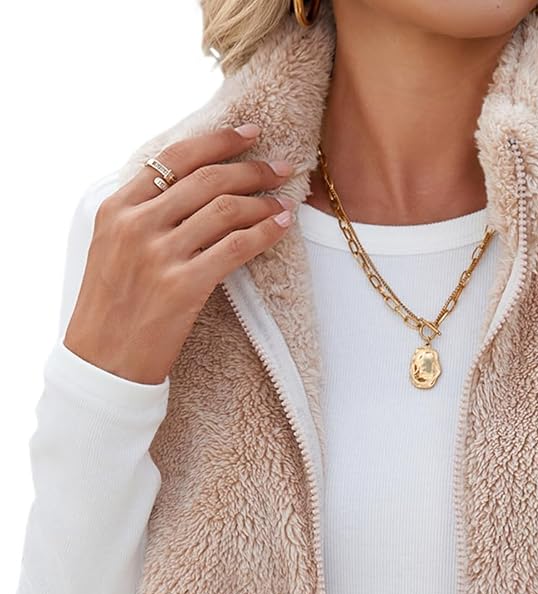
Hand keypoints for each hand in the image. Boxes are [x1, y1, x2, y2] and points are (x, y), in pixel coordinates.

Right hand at [64, 124, 296, 384]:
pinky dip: (264, 232)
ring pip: (225, 210)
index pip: (175, 158)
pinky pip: (235, 247)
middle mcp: (137, 224)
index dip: (217, 141)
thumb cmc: (110, 310)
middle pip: (207, 180)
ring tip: (285, 199)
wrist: (103, 364)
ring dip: (263, 200)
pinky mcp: (183, 286)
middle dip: (251, 169)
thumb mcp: (110, 248)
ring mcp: (159, 254)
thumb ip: (141, 214)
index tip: (249, 134)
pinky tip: (281, 226)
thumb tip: (189, 187)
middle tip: (281, 167)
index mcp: (116, 208)